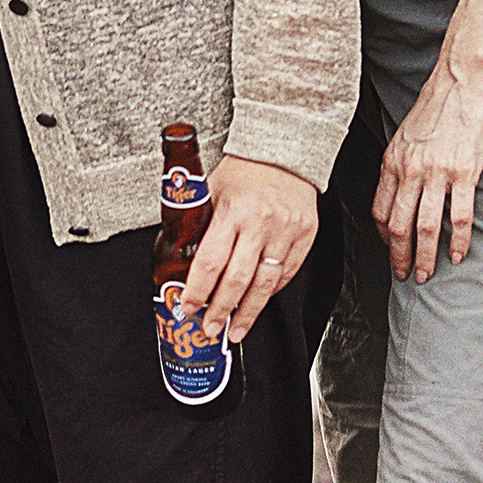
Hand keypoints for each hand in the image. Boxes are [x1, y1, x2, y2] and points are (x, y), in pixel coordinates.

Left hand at [180, 154, 316, 343]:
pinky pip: (287, 274)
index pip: (211, 261)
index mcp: (232, 210)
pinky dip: (271, 292)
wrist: (285, 152)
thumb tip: (177, 256)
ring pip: (265, 284)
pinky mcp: (305, 236)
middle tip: (210, 328)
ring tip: (235, 330)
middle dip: (221, 310)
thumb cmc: (244, 170)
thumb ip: (198, 222)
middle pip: (238, 280)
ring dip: (248, 312)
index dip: (198, 290)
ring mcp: (286, 231)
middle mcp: (260, 222)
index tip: (189, 307)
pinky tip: (258, 303)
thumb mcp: (212, 189)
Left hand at [375, 56, 482, 281]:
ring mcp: (437, 172)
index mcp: (392, 161)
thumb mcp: (405, 135)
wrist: (461, 80)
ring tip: (428, 274)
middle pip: (398, 225)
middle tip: (405, 275)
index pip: (379, 210)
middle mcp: (410, 169)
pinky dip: (458, 240)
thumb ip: (400, 164)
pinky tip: (458, 254)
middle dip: (400, 256)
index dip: (382, 237)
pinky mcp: (464, 171)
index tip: (390, 250)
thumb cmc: (435, 105)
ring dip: (426, 256)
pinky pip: (459, 215)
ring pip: (425, 226)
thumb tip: (398, 190)